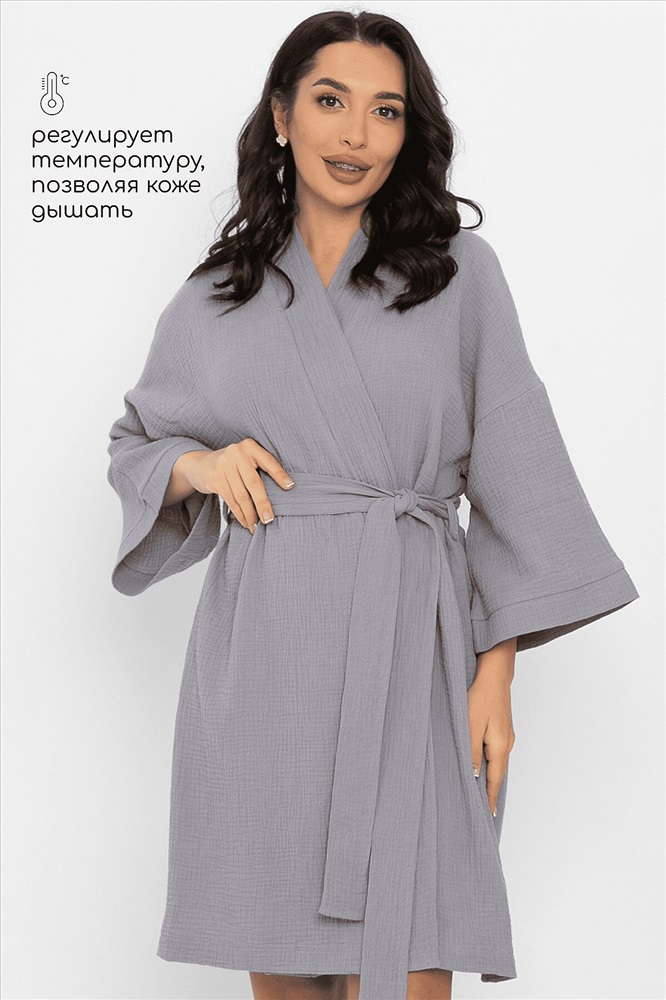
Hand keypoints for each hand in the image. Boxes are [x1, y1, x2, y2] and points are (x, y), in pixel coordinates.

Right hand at [172, 439, 294, 532]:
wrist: (202, 464)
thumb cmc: (234, 465)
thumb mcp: (247, 459)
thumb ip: (260, 468)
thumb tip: (284, 492)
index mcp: (250, 446)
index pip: (268, 462)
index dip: (280, 475)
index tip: (290, 487)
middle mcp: (237, 453)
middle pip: (254, 483)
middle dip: (262, 504)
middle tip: (269, 520)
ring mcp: (224, 466)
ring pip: (241, 495)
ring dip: (250, 514)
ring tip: (256, 527)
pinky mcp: (215, 479)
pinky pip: (231, 501)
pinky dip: (240, 514)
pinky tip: (246, 522)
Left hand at [467, 642, 515, 815]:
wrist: (494, 673)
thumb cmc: (481, 696)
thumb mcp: (471, 725)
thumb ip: (472, 752)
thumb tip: (475, 777)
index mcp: (500, 747)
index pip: (494, 781)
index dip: (489, 799)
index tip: (487, 817)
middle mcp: (506, 744)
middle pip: (498, 774)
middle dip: (490, 792)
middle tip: (483, 811)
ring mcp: (506, 736)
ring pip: (496, 763)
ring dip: (489, 777)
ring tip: (480, 793)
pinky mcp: (501, 728)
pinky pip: (495, 752)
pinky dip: (489, 763)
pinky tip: (481, 766)